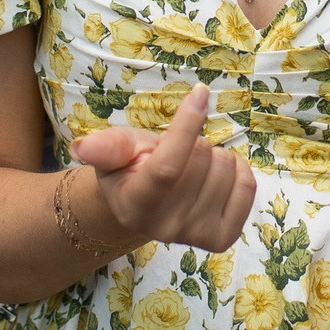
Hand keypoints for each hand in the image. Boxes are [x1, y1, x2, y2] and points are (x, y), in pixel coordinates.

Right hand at [72, 87, 255, 251]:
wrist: (146, 207)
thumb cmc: (130, 169)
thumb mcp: (115, 152)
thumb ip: (104, 147)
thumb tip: (82, 147)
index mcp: (135, 205)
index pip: (167, 167)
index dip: (186, 126)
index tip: (200, 92)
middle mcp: (165, 227)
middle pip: (202, 159)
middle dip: (194, 141)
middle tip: (177, 152)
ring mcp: (196, 235)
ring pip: (226, 168)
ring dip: (214, 155)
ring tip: (193, 166)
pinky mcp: (223, 237)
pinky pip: (247, 186)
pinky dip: (237, 169)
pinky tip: (216, 174)